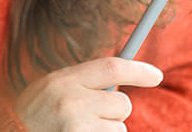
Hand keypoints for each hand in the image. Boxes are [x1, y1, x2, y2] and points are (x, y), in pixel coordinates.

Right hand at [13, 57, 163, 131]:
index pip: (111, 67)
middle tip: (89, 117)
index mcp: (64, 80)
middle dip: (114, 112)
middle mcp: (72, 101)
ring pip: (119, 129)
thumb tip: (123, 82)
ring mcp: (77, 127)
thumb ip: (83, 83)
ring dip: (106, 131)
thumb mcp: (52, 89)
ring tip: (78, 131)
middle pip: (122, 104)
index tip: (156, 75)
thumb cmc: (35, 115)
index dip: (138, 70)